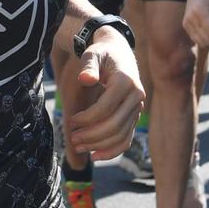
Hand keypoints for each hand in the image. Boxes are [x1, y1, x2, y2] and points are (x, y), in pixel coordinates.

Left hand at [64, 35, 143, 160]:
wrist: (118, 52)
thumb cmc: (101, 54)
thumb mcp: (92, 54)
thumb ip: (88, 66)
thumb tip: (84, 79)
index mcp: (125, 81)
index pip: (105, 108)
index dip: (86, 118)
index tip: (71, 120)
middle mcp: (136, 96)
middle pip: (114, 125)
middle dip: (91, 135)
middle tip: (72, 138)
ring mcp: (137, 108)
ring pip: (121, 135)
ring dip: (99, 145)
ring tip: (78, 146)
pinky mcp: (135, 116)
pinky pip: (126, 139)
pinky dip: (112, 150)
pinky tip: (95, 155)